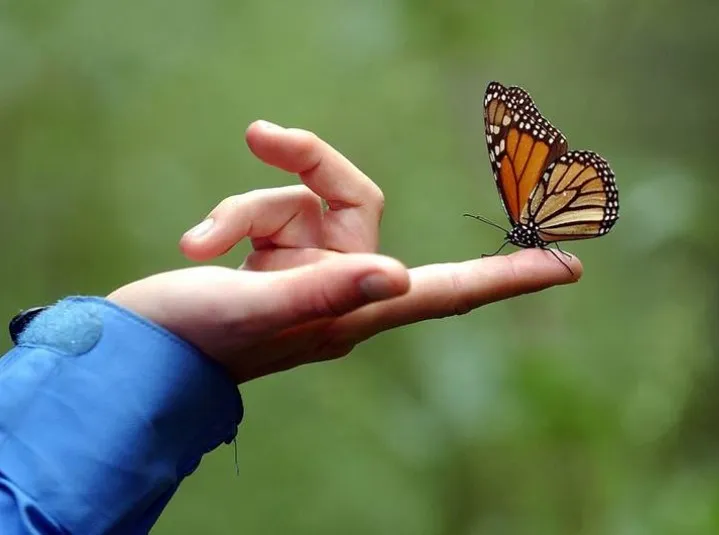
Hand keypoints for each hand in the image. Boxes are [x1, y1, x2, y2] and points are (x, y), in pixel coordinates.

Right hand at [107, 121, 581, 382]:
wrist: (141, 347)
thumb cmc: (193, 341)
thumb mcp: (253, 312)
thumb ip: (324, 292)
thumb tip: (399, 276)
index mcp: (353, 311)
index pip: (449, 290)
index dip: (508, 278)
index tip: (567, 267)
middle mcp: (340, 286)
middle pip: (356, 197)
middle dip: (308, 162)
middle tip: (261, 132)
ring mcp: (307, 268)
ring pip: (298, 197)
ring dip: (242, 208)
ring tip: (198, 246)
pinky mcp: (272, 253)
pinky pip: (264, 208)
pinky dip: (226, 218)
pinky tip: (194, 247)